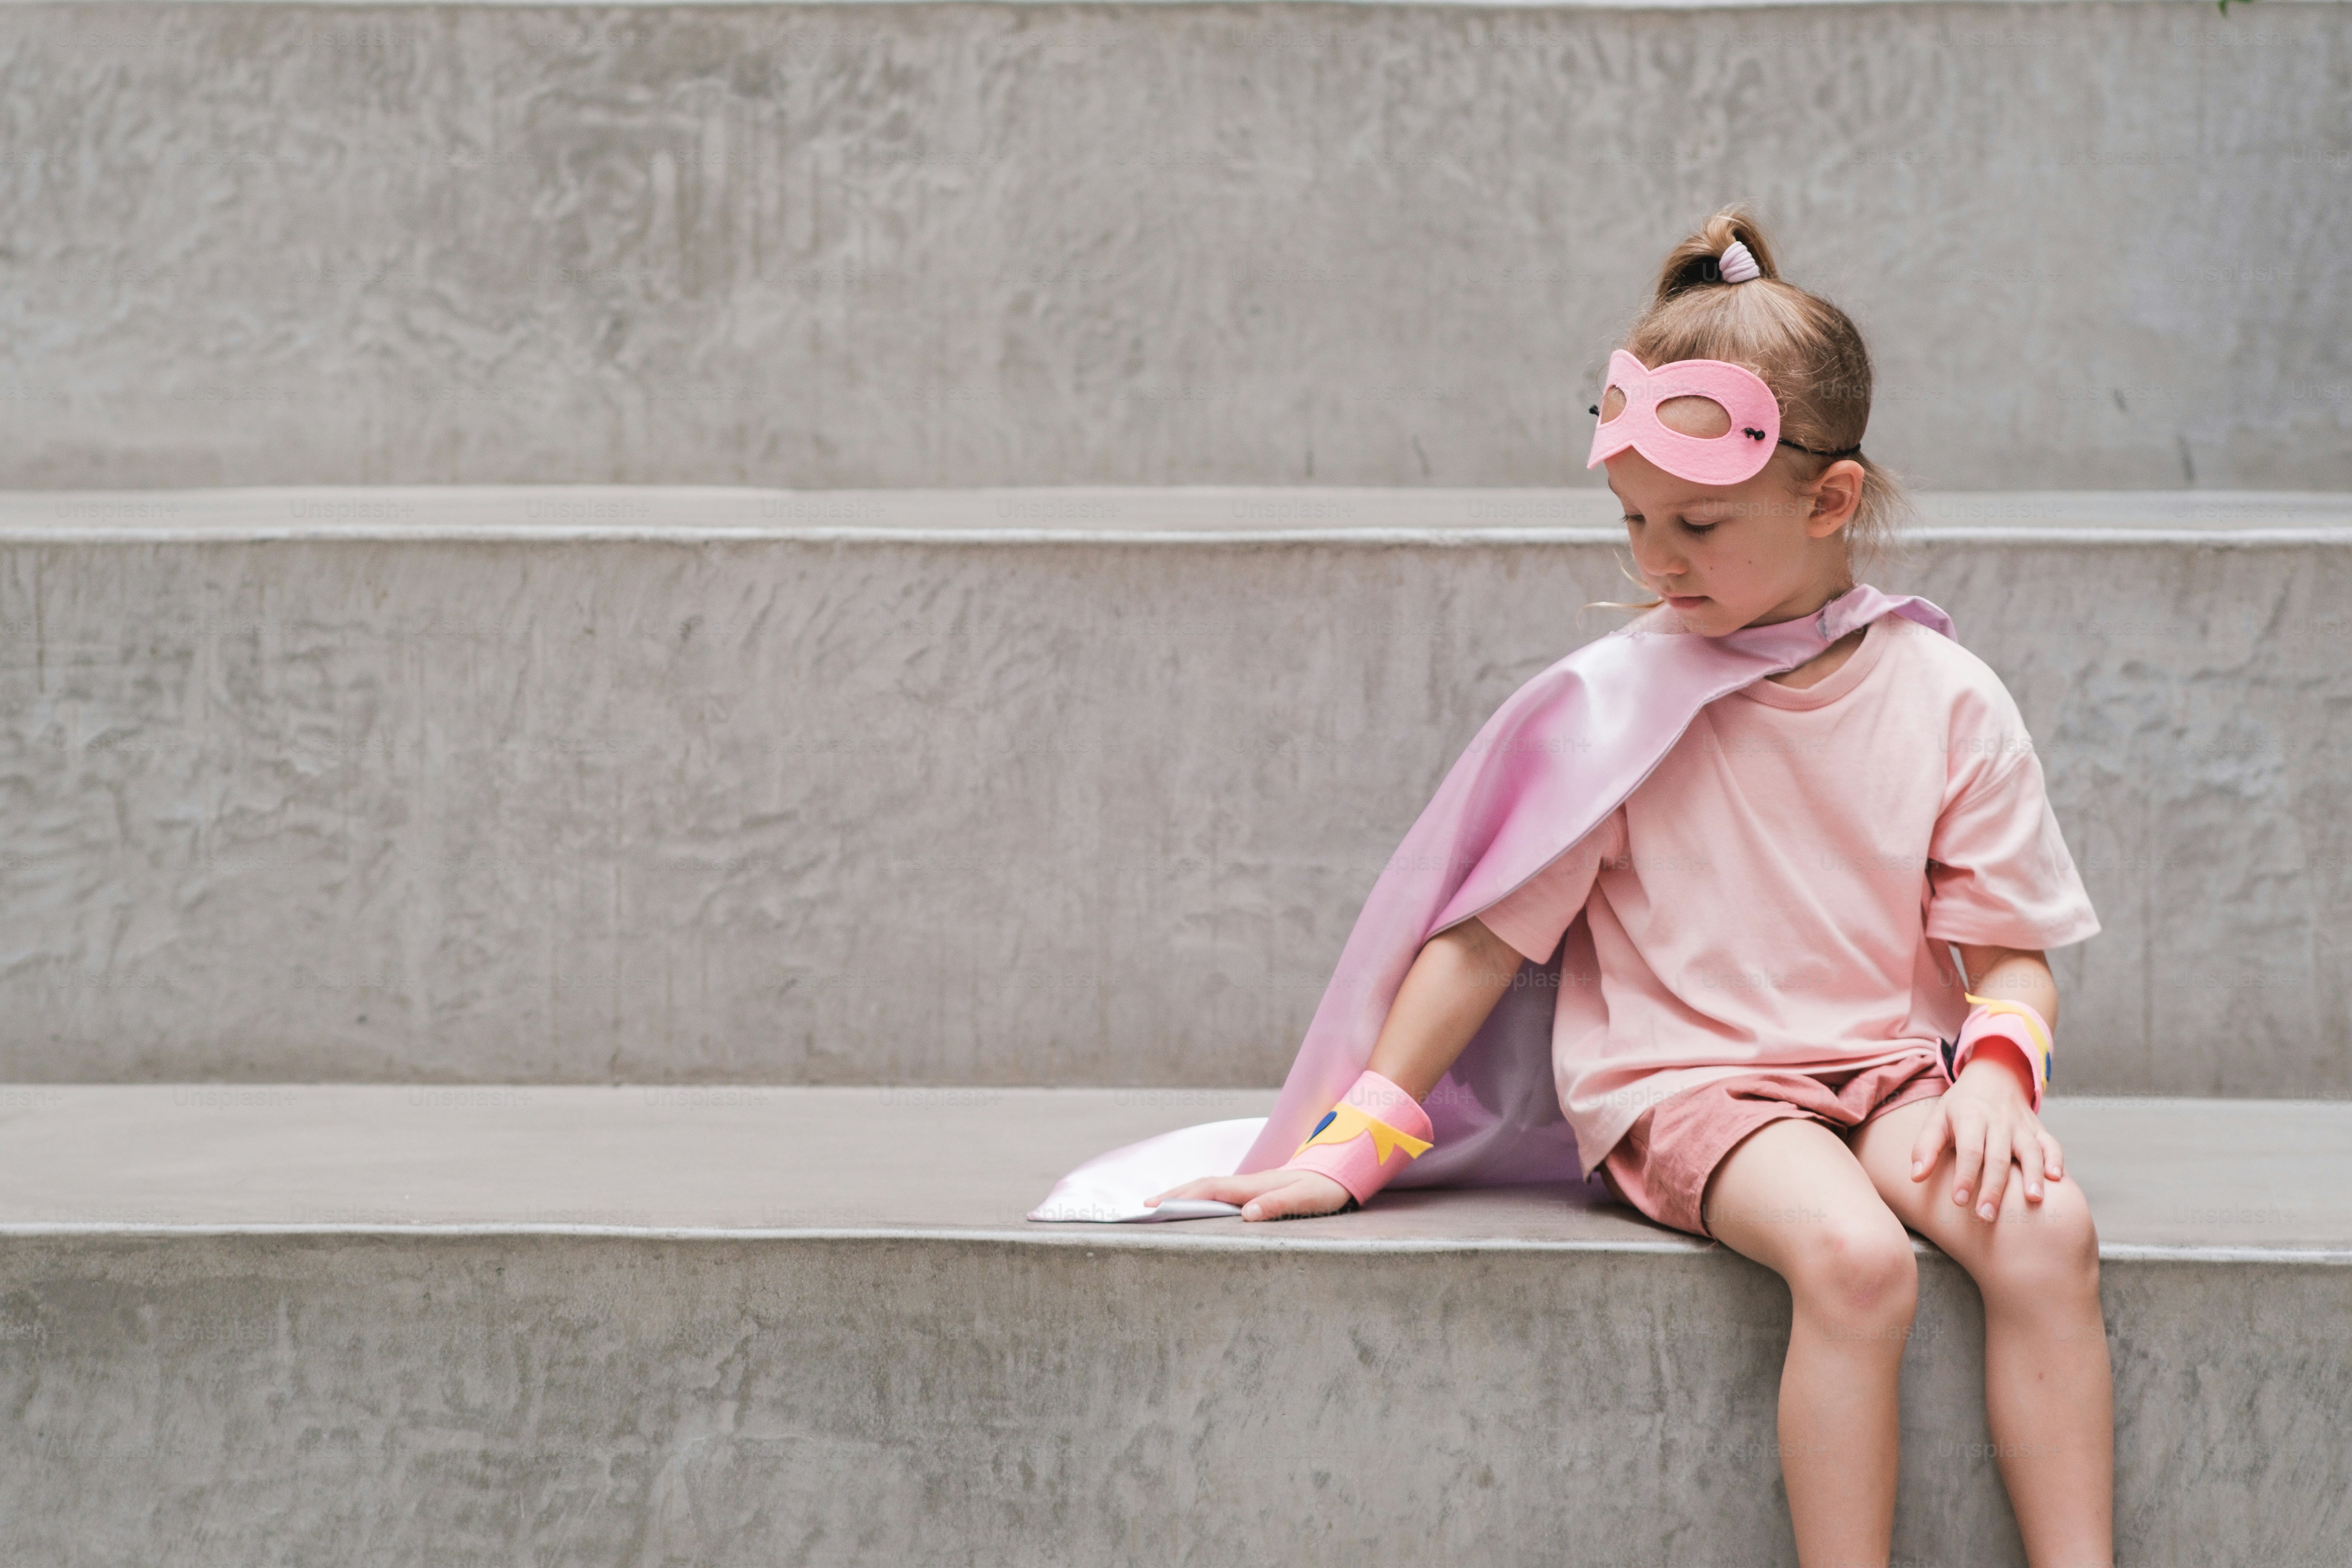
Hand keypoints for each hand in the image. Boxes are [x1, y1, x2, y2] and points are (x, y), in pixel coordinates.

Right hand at [1146, 1168, 1354, 1221]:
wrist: (1338, 1173)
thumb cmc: (1323, 1190)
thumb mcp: (1305, 1200)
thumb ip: (1278, 1206)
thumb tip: (1247, 1215)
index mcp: (1253, 1185)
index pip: (1210, 1189)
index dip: (1182, 1196)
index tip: (1157, 1205)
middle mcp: (1247, 1184)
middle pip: (1203, 1185)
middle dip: (1174, 1194)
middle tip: (1145, 1207)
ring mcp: (1249, 1186)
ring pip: (1210, 1188)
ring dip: (1185, 1194)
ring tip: (1161, 1206)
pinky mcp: (1254, 1191)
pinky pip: (1221, 1193)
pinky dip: (1201, 1197)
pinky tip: (1195, 1207)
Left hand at [1907, 1045, 2064, 1221]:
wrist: (1993, 1076)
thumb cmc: (1960, 1106)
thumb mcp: (1937, 1118)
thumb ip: (1926, 1147)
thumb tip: (1915, 1176)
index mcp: (1970, 1118)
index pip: (1969, 1150)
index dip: (1965, 1176)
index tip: (1959, 1201)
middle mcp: (1998, 1122)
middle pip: (1998, 1157)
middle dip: (1993, 1188)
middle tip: (1986, 1216)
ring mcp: (2021, 1126)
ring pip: (2030, 1150)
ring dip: (2032, 1175)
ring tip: (2033, 1200)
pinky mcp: (2038, 1129)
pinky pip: (2051, 1143)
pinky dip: (2056, 1159)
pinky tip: (2056, 1179)